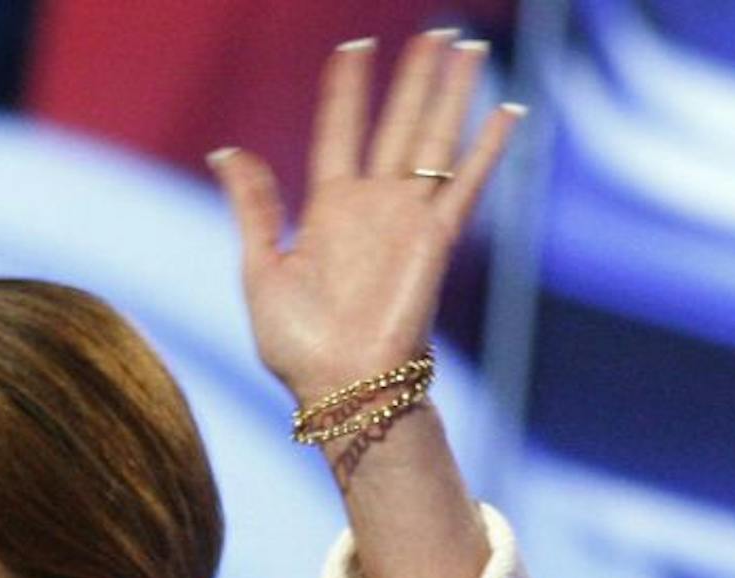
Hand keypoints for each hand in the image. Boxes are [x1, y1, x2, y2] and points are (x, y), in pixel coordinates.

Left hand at [208, 31, 521, 407]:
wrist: (340, 386)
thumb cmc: (296, 343)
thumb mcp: (260, 268)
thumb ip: (253, 207)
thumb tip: (226, 151)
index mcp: (327, 209)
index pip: (341, 131)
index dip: (347, 90)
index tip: (355, 46)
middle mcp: (372, 206)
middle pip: (397, 124)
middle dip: (415, 78)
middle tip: (436, 31)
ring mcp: (408, 219)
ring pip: (435, 140)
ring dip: (451, 94)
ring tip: (468, 48)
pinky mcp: (437, 240)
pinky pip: (467, 183)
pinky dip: (489, 148)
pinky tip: (508, 111)